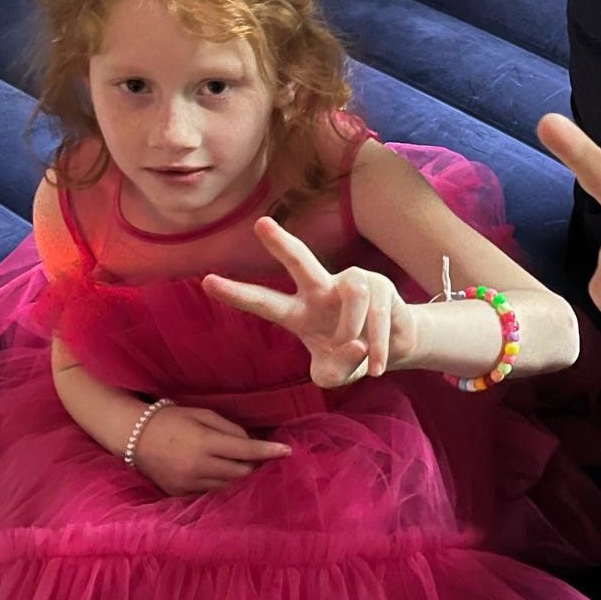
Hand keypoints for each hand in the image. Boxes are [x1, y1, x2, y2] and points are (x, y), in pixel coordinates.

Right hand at [133, 403, 290, 495]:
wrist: (134, 436)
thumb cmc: (172, 420)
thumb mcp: (202, 415)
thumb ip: (230, 429)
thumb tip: (252, 444)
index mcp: (205, 442)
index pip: (246, 450)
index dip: (269, 452)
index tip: (288, 452)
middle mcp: (198, 465)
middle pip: (241, 472)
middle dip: (254, 464)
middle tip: (260, 457)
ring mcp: (189, 482)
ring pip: (229, 485)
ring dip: (239, 476)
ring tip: (241, 466)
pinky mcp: (180, 493)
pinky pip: (211, 492)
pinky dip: (221, 484)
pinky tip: (220, 474)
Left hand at [203, 217, 417, 388]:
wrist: (393, 350)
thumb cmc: (352, 359)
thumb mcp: (334, 376)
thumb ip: (334, 370)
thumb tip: (355, 344)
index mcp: (299, 312)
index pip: (264, 301)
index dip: (237, 293)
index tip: (207, 281)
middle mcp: (321, 291)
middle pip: (300, 261)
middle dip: (281, 243)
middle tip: (260, 224)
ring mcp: (352, 283)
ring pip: (352, 294)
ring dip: (354, 327)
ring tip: (358, 351)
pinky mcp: (381, 286)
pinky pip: (377, 313)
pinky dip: (378, 346)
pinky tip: (377, 365)